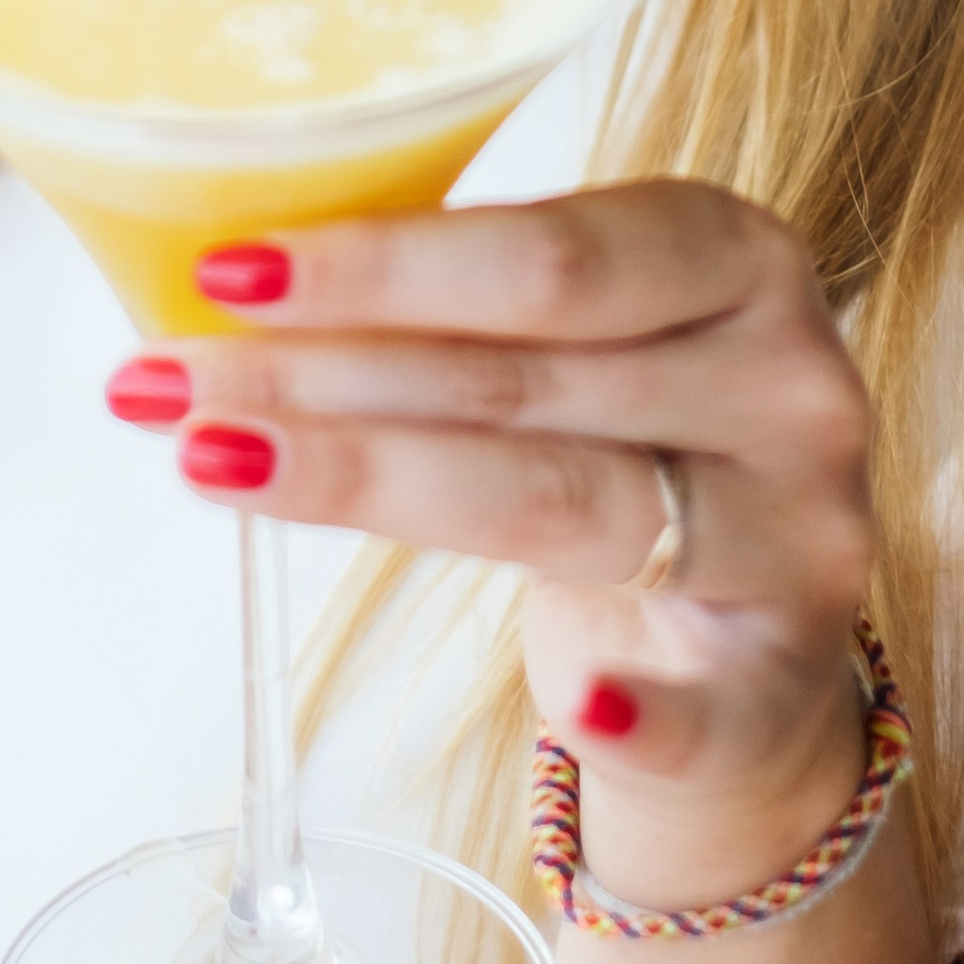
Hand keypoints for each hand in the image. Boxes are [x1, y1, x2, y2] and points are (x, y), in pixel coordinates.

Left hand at [106, 185, 877, 910]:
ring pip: (564, 507)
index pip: (551, 253)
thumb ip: (444, 300)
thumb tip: (222, 274)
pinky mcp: (780, 691)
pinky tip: (576, 708)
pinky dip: (638, 710)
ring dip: (370, 485)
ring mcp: (796, 544)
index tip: (226, 269)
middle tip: (167, 376)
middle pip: (527, 378)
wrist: (745, 641)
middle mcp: (786, 387)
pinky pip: (701, 707)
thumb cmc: (619, 445)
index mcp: (737, 256)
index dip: (382, 264)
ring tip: (210, 461)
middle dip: (326, 375)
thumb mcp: (569, 341)